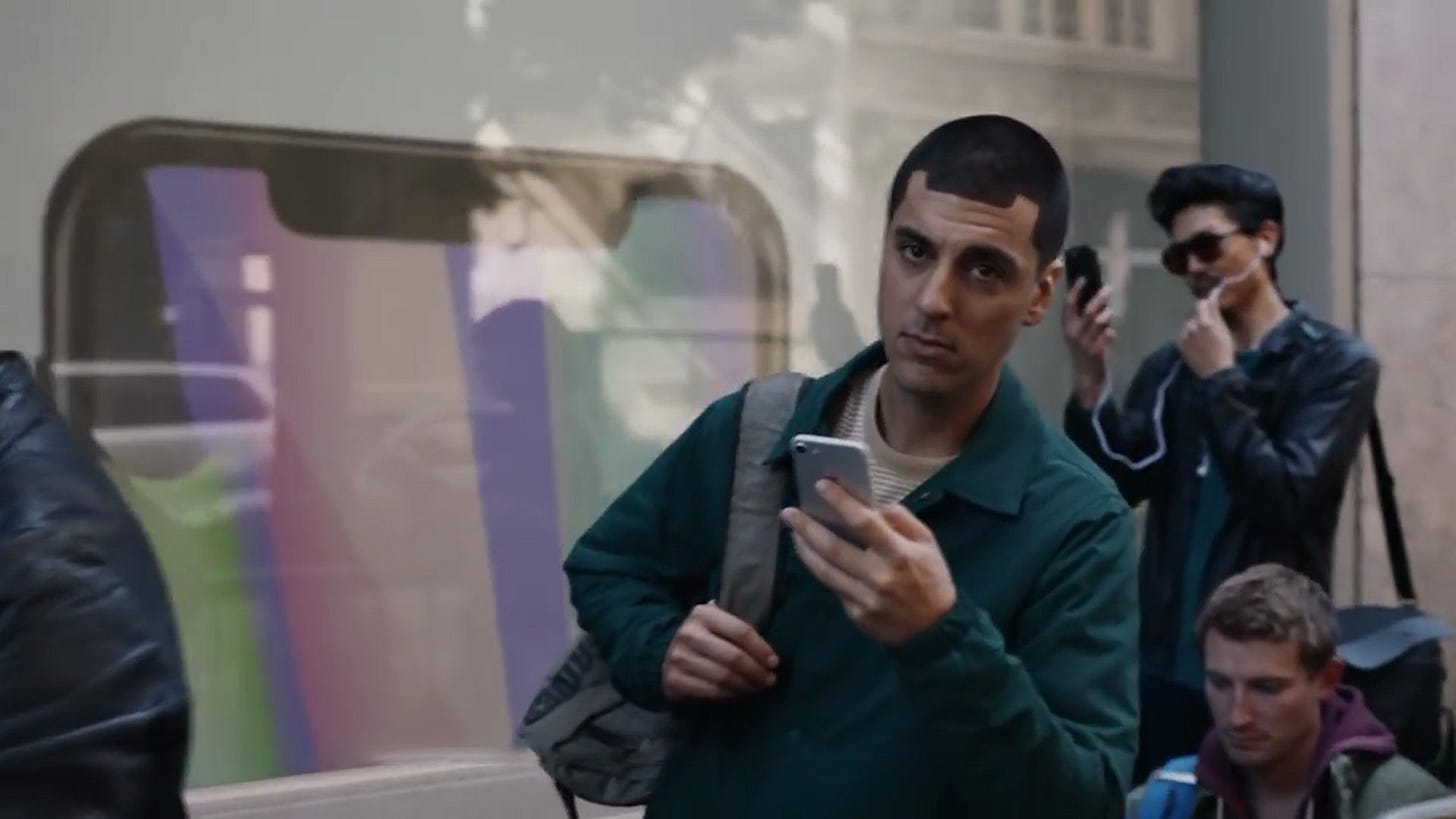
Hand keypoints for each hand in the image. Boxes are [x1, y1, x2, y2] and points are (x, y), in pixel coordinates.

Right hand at [662, 601, 778, 700]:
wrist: (666, 655)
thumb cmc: (705, 639)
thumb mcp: (718, 624)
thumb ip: (739, 631)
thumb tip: (771, 657)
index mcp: (703, 614)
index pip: (741, 631)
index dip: (761, 649)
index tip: (775, 663)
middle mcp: (688, 633)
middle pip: (734, 657)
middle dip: (756, 671)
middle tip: (770, 680)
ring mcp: (678, 657)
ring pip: (723, 677)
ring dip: (746, 686)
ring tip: (757, 688)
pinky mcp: (674, 680)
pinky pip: (711, 692)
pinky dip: (729, 695)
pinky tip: (738, 694)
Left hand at [780, 480, 956, 644]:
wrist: (935, 631)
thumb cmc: (932, 579)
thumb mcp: (927, 543)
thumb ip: (901, 520)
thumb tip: (871, 503)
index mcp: (899, 554)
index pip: (863, 522)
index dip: (840, 502)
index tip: (821, 485)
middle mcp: (878, 577)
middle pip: (833, 548)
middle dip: (807, 527)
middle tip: (788, 512)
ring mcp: (864, 599)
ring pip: (825, 570)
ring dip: (805, 549)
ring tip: (793, 531)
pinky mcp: (856, 614)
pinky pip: (834, 587)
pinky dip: (820, 569)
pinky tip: (811, 555)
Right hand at [1061, 280, 1114, 407]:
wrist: (1086, 375)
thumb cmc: (1083, 348)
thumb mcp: (1079, 331)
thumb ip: (1084, 316)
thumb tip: (1096, 294)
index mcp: (1067, 325)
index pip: (1069, 304)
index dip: (1076, 290)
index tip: (1084, 278)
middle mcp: (1073, 333)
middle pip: (1087, 311)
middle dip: (1099, 299)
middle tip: (1108, 289)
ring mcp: (1085, 342)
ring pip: (1098, 322)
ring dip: (1106, 315)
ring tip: (1109, 312)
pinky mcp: (1096, 351)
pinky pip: (1107, 336)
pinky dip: (1111, 332)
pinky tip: (1111, 333)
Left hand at [1177, 297, 1235, 378]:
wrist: (1214, 373)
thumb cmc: (1224, 351)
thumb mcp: (1224, 330)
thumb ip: (1216, 314)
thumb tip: (1211, 299)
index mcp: (1205, 322)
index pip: (1202, 303)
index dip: (1207, 304)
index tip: (1211, 305)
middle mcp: (1192, 326)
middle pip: (1193, 312)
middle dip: (1199, 314)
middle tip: (1207, 321)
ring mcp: (1184, 335)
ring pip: (1187, 323)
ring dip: (1193, 324)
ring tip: (1201, 333)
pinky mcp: (1179, 344)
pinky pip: (1183, 333)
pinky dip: (1188, 334)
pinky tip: (1195, 342)